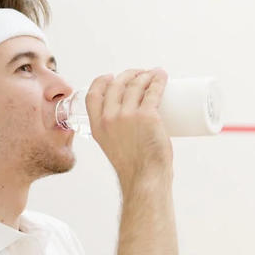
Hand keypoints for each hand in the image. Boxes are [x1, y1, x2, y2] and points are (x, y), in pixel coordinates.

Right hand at [85, 68, 172, 190]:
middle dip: (129, 74)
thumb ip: (115, 133)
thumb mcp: (112, 147)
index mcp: (97, 126)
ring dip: (146, 75)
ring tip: (155, 74)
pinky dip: (158, 80)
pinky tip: (161, 76)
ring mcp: (127, 116)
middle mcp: (109, 118)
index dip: (101, 81)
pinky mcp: (147, 116)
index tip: (111, 76)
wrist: (144, 180)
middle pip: (117, 85)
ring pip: (136, 85)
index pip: (93, 95)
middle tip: (140, 74)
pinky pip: (153, 91)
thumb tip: (131, 124)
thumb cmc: (134, 168)